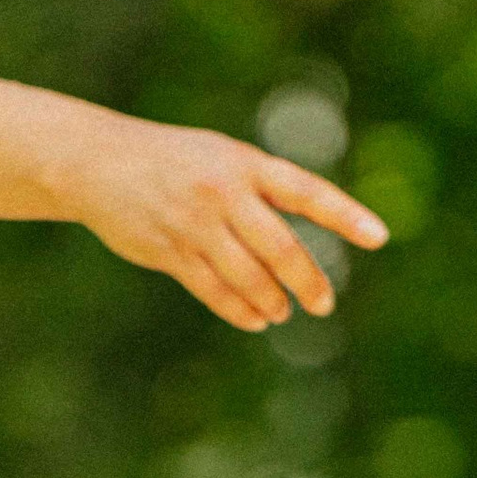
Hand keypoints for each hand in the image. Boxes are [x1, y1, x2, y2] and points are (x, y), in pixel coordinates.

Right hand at [68, 117, 388, 330]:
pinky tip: (257, 319)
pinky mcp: (169, 251)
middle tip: (323, 304)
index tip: (380, 238)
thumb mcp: (222, 157)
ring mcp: (194, 223)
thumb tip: (300, 244)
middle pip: (281, 248)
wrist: (97, 161)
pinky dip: (241, 310)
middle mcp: (223, 192)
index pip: (307, 192)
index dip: (346, 215)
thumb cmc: (174, 161)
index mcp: (245, 164)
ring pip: (249, 277)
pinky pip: (215, 291)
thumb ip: (261, 190)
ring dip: (273, 301)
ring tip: (283, 312)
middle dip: (309, 281)